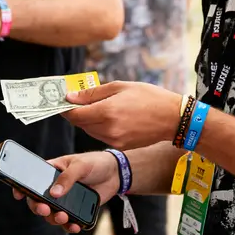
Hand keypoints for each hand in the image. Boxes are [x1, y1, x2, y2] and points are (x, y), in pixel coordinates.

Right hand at [12, 152, 119, 233]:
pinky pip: (68, 222)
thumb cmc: (95, 163)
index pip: (31, 180)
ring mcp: (64, 200)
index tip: (18, 194)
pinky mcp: (76, 210)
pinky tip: (75, 226)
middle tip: (45, 209)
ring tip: (64, 217)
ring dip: (54, 219)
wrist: (116, 173)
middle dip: (38, 208)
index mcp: (51, 172)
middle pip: (38, 202)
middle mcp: (54, 188)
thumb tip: (53, 194)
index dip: (21, 187)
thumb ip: (67, 178)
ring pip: (52, 214)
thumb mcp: (81, 165)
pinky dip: (69, 226)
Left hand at [63, 82, 184, 149]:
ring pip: (90, 131)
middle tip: (76, 102)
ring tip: (96, 108)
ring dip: (88, 120)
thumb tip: (71, 97)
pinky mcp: (121, 147)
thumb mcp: (121, 87)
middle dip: (76, 113)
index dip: (66, 108)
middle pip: (80, 124)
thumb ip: (93, 93)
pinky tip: (109, 117)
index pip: (75, 114)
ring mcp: (114, 140)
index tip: (62, 101)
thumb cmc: (149, 97)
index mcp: (107, 111)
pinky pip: (101, 137)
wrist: (173, 118)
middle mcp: (108, 129)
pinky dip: (99, 127)